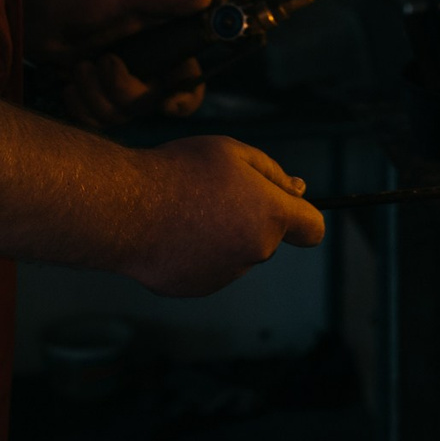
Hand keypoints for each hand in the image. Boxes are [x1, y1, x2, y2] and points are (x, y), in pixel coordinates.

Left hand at [26, 0, 211, 125]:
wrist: (41, 11)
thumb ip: (166, 1)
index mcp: (162, 47)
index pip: (189, 84)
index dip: (184, 99)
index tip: (166, 103)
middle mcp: (145, 72)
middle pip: (148, 105)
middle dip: (121, 87)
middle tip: (103, 59)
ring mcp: (118, 89)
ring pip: (118, 117)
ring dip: (93, 92)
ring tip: (80, 66)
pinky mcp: (94, 101)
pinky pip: (94, 123)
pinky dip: (78, 106)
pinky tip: (69, 84)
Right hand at [122, 136, 325, 296]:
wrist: (126, 209)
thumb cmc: (180, 172)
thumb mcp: (232, 152)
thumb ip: (272, 173)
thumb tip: (298, 188)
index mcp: (271, 217)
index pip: (312, 229)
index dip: (304, 216)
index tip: (288, 206)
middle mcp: (255, 252)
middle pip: (267, 237)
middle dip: (250, 218)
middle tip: (213, 191)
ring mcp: (225, 274)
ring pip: (235, 252)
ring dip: (221, 235)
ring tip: (185, 209)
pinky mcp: (196, 287)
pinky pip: (206, 267)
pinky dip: (195, 253)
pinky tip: (170, 231)